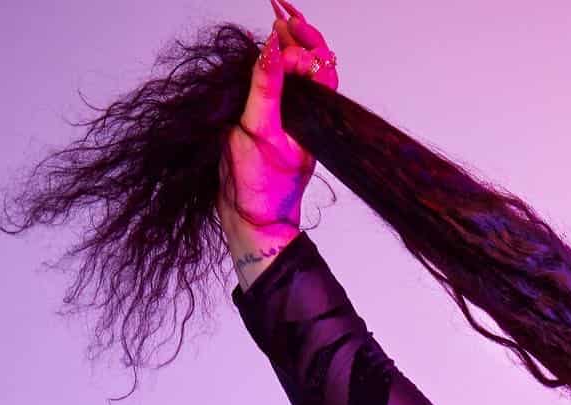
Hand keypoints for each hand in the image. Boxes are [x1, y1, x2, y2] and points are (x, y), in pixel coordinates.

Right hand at [218, 2, 338, 240]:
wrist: (249, 217)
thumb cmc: (262, 184)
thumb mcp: (260, 131)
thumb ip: (265, 88)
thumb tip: (273, 48)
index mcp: (314, 114)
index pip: (320, 64)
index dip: (307, 37)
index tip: (284, 18)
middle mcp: (305, 111)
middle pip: (308, 60)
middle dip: (295, 30)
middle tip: (277, 5)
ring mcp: (287, 114)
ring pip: (291, 70)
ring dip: (283, 41)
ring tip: (274, 15)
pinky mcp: (267, 118)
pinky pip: (274, 82)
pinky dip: (269, 60)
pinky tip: (264, 46)